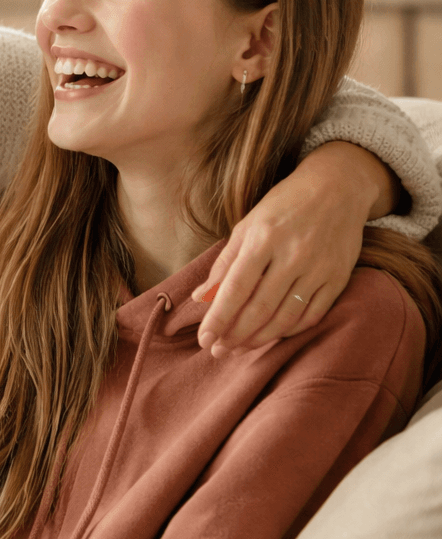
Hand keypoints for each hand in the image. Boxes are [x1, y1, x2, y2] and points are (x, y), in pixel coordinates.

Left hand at [192, 142, 388, 356]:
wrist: (337, 187)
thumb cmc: (283, 206)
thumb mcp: (247, 226)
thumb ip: (224, 264)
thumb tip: (200, 298)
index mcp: (263, 239)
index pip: (236, 288)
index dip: (218, 318)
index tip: (204, 339)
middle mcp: (292, 255)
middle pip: (259, 308)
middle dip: (235, 335)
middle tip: (217, 351)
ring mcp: (318, 268)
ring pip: (286, 317)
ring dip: (259, 338)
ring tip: (238, 348)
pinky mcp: (338, 278)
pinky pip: (312, 315)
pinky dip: (289, 331)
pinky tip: (271, 335)